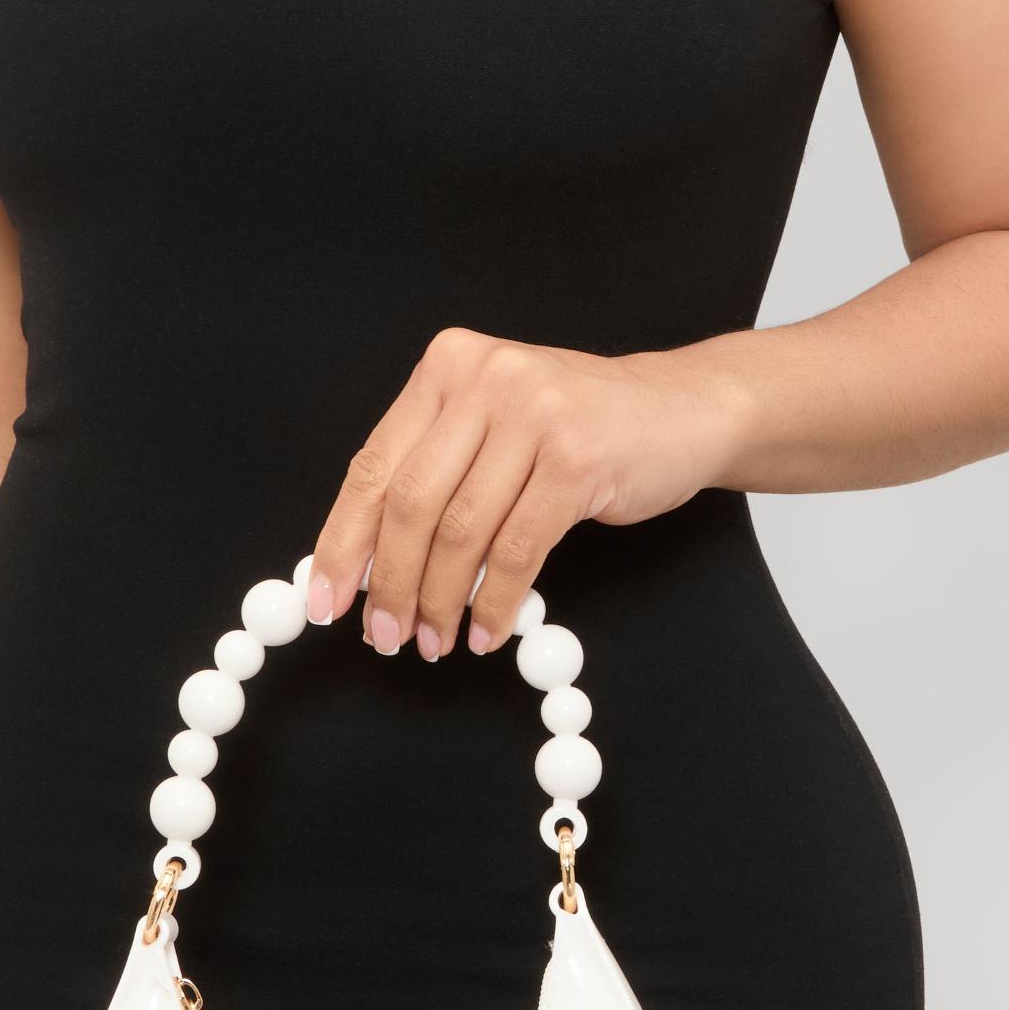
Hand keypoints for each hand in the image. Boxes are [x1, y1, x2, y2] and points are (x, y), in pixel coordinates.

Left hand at [305, 327, 731, 657]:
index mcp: (448, 368)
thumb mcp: (495, 425)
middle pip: (411, 502)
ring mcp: (534, 414)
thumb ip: (434, 474)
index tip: (326, 597)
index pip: (374, 465)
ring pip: (462, 532)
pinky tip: (484, 630)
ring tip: (435, 641)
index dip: (344, 540)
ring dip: (441, 602)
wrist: (683, 410)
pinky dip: (496, 603)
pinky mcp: (578, 458)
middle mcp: (486, 380)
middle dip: (391, 582)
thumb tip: (365, 561)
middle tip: (384, 635)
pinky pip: (519, 550)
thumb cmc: (580, 427)